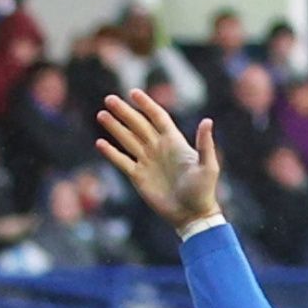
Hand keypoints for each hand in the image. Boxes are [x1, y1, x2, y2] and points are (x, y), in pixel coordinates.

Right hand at [94, 91, 222, 227]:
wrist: (192, 215)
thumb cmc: (204, 191)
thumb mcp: (207, 166)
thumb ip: (204, 144)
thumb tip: (207, 120)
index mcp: (175, 142)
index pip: (158, 118)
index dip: (146, 105)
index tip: (133, 92)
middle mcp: (159, 149)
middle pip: (138, 125)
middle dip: (124, 112)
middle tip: (109, 99)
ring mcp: (147, 162)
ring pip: (127, 140)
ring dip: (115, 127)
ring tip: (101, 114)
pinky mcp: (138, 177)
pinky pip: (122, 161)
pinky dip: (111, 152)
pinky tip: (100, 143)